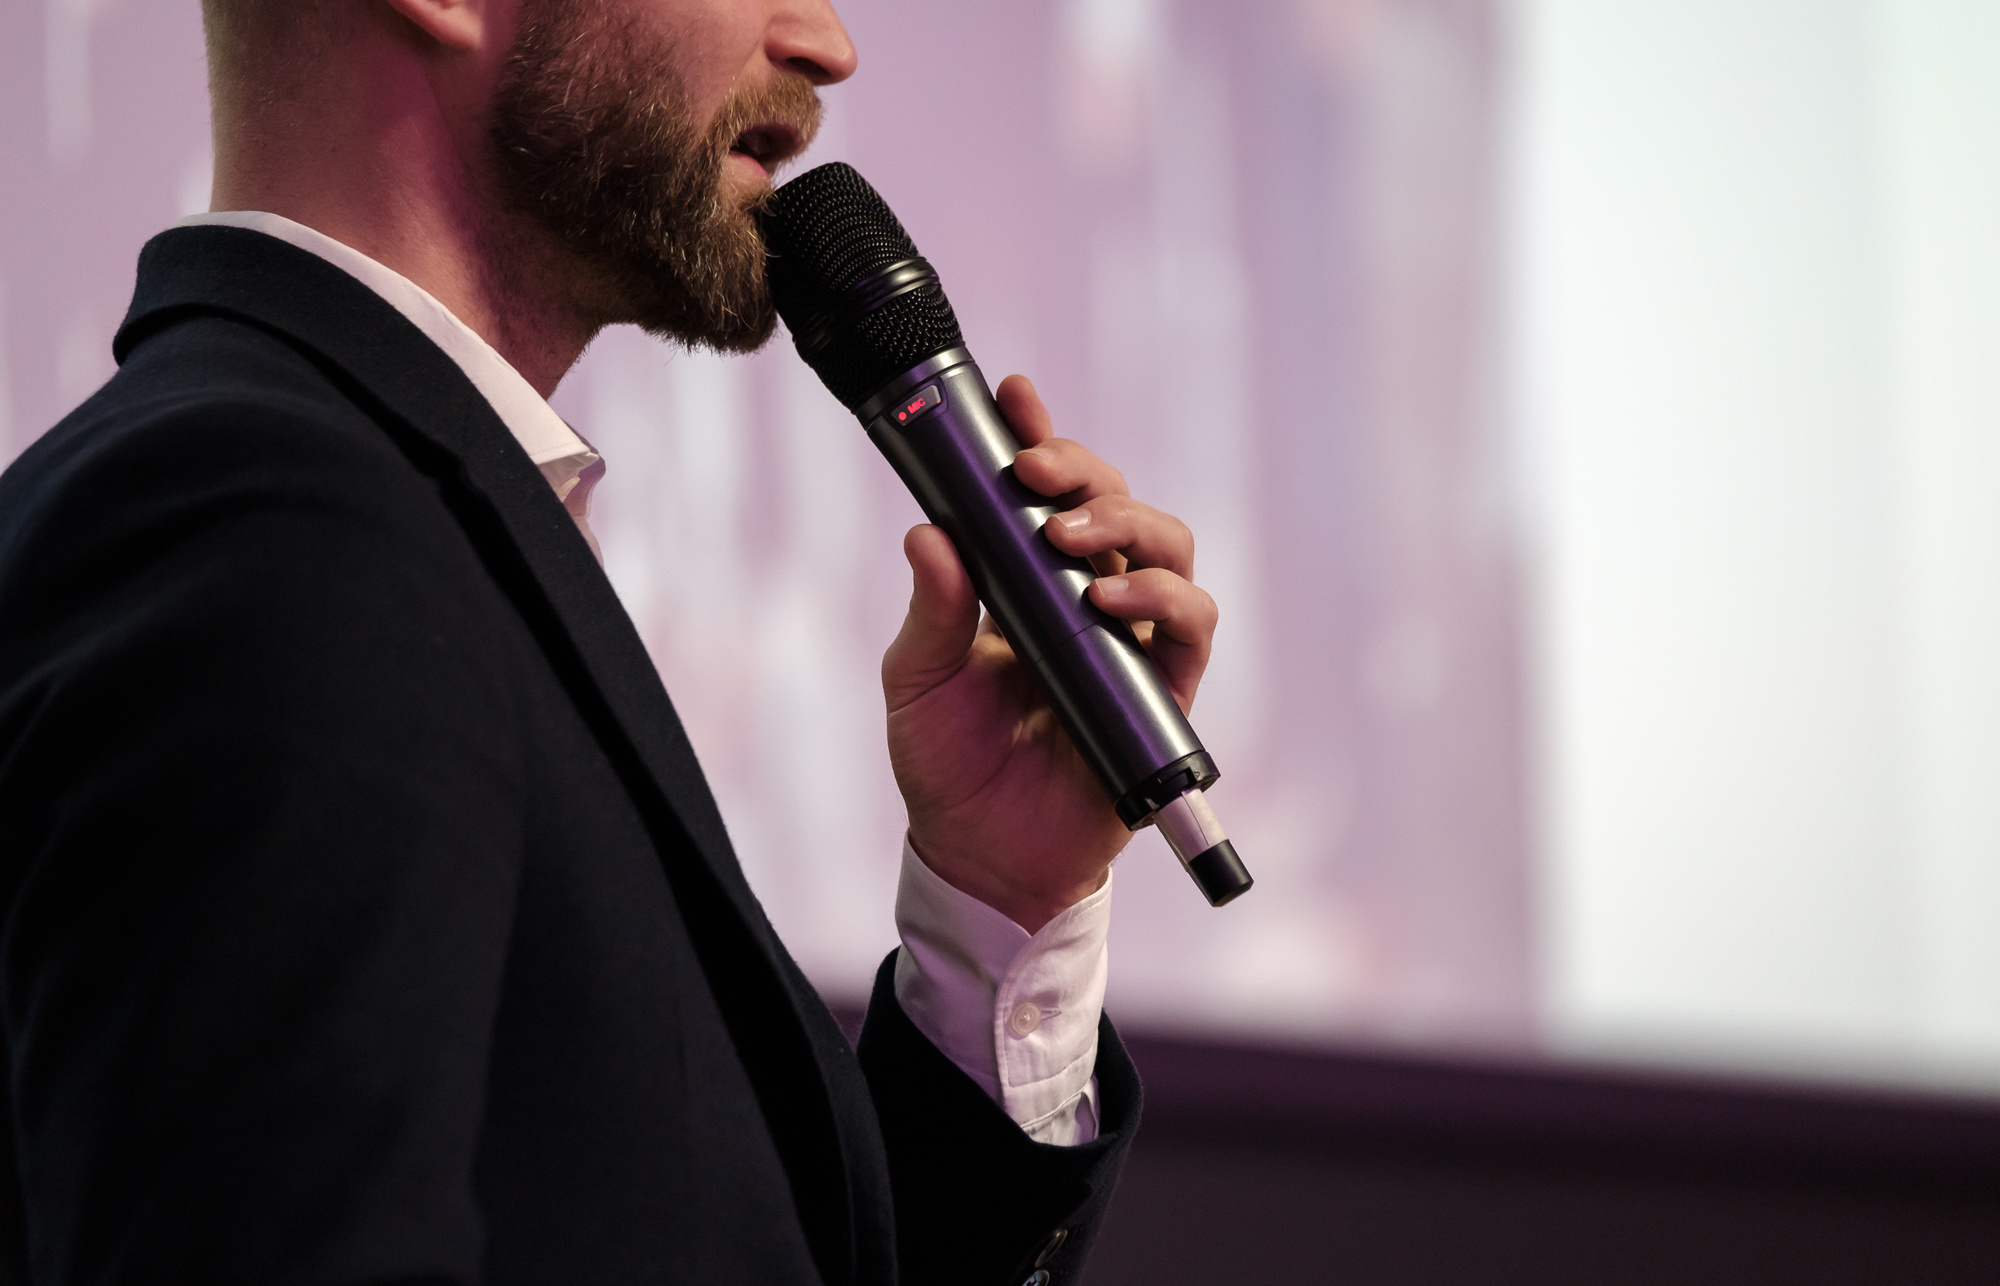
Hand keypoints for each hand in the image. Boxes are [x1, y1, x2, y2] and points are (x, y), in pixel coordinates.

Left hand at [881, 375, 1218, 933]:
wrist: (982, 854)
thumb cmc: (948, 762)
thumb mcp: (917, 680)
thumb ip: (931, 610)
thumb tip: (929, 533)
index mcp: (1028, 579)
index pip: (1046, 492)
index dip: (1040, 437)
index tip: (1015, 396)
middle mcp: (1088, 596)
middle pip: (1117, 502)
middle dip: (1083, 471)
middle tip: (1034, 475)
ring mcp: (1132, 639)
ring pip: (1168, 547)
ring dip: (1126, 524)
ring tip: (1070, 541)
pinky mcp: (1164, 690)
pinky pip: (1191, 626)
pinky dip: (1161, 599)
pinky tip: (1110, 600)